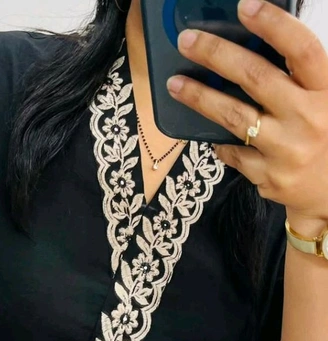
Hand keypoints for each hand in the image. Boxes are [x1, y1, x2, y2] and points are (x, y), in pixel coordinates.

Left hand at [166, 0, 327, 223]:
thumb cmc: (322, 133)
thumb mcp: (322, 100)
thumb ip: (297, 77)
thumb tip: (250, 44)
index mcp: (325, 91)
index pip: (302, 50)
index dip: (274, 25)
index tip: (244, 6)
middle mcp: (308, 118)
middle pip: (257, 78)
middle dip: (218, 55)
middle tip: (188, 41)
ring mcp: (286, 149)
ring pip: (234, 117)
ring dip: (200, 98)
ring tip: (175, 84)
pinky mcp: (267, 176)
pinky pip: (231, 152)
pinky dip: (218, 141)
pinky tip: (207, 133)